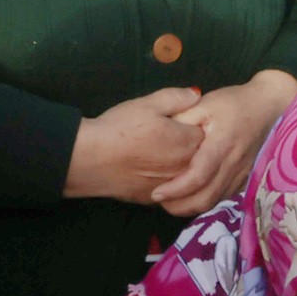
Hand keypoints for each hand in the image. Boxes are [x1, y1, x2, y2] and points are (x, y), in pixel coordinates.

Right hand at [67, 83, 203, 202]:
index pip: (206, 133)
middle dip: (190, 148)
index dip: (194, 126)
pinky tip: (147, 171)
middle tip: (167, 138)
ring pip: (183, 177)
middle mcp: (185, 169)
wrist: (90, 160)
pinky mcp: (152, 200)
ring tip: (156, 155)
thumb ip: (177, 98)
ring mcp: (170, 188)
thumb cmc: (120, 128)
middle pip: (199, 158)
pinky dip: (161, 181)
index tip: (182, 122)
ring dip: (177, 167)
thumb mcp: (149, 104)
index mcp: (188, 143)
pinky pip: (166, 190)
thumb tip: (196, 95)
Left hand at [153, 70, 296, 215]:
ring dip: (190, 207)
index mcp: (221, 146)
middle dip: (179, 206)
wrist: (270, 108)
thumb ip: (182, 118)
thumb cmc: (235, 104)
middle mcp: (233, 166)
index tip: (156, 193)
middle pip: (205, 198)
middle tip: (159, 200)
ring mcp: (241, 176)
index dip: (175, 189)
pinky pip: (222, 198)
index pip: (197, 177)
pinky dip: (204, 202)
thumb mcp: (205, 104)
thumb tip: (160, 135)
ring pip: (214, 202)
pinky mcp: (244, 180)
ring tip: (170, 202)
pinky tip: (190, 197)